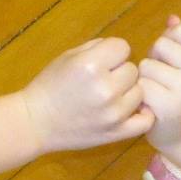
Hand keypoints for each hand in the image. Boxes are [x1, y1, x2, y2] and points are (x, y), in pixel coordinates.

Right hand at [23, 36, 152, 151]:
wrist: (35, 121)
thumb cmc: (49, 85)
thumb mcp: (67, 56)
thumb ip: (96, 48)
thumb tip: (120, 49)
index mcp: (91, 65)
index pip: (123, 47)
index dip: (112, 52)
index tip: (100, 61)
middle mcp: (106, 88)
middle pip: (133, 69)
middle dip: (119, 72)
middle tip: (102, 81)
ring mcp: (114, 113)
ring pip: (140, 92)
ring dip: (128, 92)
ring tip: (109, 97)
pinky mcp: (117, 133)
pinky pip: (145, 121)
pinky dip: (142, 114)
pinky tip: (131, 111)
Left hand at [138, 16, 180, 149]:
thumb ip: (179, 39)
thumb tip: (172, 18)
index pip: (178, 30)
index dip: (168, 44)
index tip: (174, 63)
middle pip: (160, 44)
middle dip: (155, 60)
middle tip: (164, 81)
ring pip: (146, 65)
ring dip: (145, 79)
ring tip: (157, 93)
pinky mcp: (168, 104)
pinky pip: (140, 85)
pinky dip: (140, 95)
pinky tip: (151, 105)